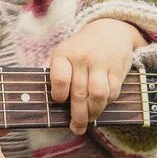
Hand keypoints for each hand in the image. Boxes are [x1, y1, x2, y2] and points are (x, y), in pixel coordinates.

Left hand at [49, 17, 147, 133]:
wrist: (110, 29)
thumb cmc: (80, 47)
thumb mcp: (62, 51)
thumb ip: (52, 70)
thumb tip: (39, 93)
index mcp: (64, 54)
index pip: (59, 78)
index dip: (59, 95)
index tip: (60, 102)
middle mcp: (82, 58)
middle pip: (79, 93)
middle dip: (78, 115)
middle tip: (76, 128)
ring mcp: (101, 63)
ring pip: (97, 95)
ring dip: (94, 112)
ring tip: (90, 119)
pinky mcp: (117, 69)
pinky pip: (112, 92)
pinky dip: (107, 103)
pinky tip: (102, 105)